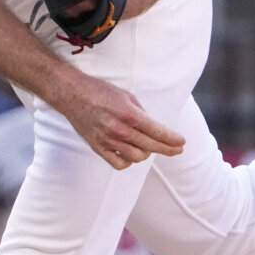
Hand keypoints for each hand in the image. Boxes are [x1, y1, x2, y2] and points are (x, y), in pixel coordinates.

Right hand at [52, 73, 184, 170]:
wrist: (72, 95)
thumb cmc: (100, 91)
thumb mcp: (126, 96)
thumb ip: (141, 113)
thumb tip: (153, 127)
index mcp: (129, 114)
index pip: (157, 131)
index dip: (172, 139)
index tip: (181, 143)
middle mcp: (119, 129)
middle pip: (151, 146)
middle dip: (168, 149)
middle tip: (177, 150)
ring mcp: (108, 140)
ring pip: (137, 157)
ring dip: (147, 153)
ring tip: (149, 147)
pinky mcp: (98, 148)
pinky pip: (119, 163)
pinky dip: (129, 161)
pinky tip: (131, 154)